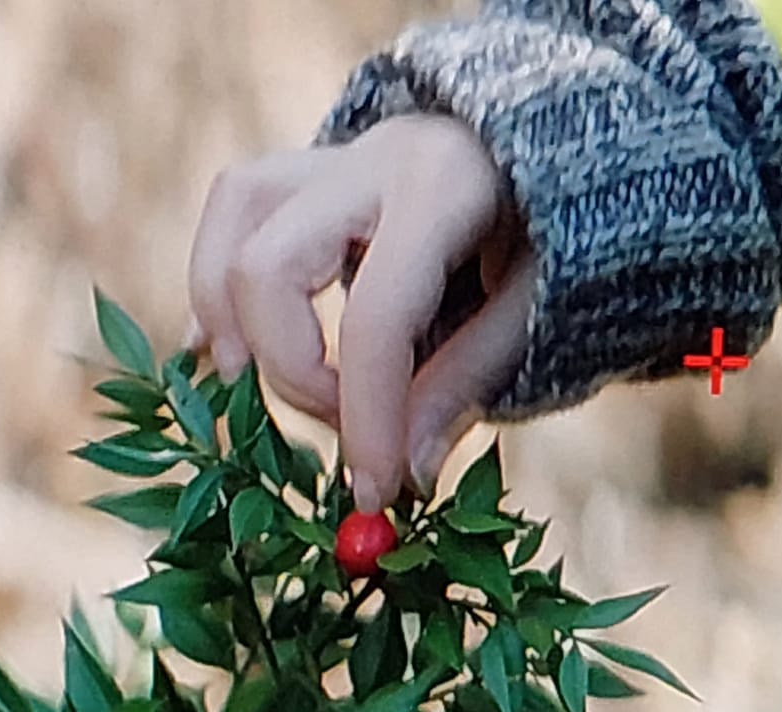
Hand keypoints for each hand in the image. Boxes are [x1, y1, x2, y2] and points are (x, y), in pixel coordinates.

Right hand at [187, 114, 534, 512]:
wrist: (564, 151)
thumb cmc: (558, 234)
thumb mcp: (539, 306)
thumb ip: (467, 380)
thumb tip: (406, 472)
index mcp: (444, 190)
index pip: (376, 316)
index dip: (365, 416)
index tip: (373, 491)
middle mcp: (376, 158)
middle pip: (270, 266)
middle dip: (290, 368)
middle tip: (341, 429)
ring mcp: (336, 156)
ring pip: (236, 212)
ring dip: (229, 310)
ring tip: (250, 382)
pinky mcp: (312, 171)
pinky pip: (235, 207)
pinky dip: (217, 279)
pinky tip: (220, 346)